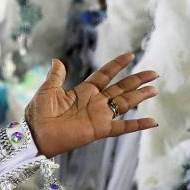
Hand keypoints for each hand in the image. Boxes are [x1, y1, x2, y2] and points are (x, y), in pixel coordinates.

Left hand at [25, 53, 158, 157]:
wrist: (35, 134)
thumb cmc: (38, 113)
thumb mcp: (48, 90)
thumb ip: (56, 76)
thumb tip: (57, 60)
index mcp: (83, 91)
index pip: (104, 75)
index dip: (117, 65)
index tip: (130, 55)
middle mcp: (95, 102)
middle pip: (121, 88)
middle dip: (137, 80)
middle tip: (154, 73)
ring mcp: (99, 116)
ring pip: (125, 103)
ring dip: (140, 96)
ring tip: (154, 89)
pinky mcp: (100, 129)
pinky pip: (122, 126)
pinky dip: (137, 124)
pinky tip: (152, 121)